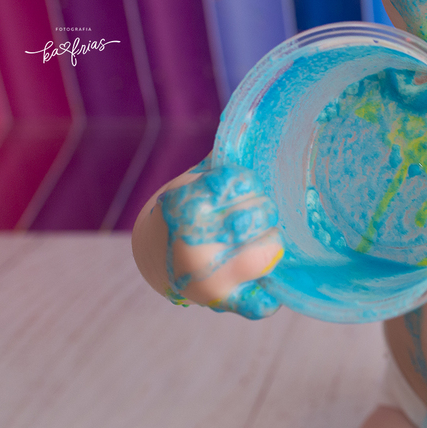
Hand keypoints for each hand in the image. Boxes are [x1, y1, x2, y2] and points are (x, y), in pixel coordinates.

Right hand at [158, 162, 283, 318]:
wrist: (155, 254)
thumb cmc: (188, 208)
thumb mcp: (195, 178)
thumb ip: (223, 160)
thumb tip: (250, 124)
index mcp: (187, 205)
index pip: (242, 181)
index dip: (248, 182)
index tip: (243, 186)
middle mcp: (195, 242)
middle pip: (261, 214)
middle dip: (263, 209)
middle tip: (254, 213)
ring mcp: (210, 276)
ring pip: (271, 252)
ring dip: (271, 241)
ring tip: (256, 239)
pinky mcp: (223, 303)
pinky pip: (262, 303)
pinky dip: (270, 294)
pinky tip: (262, 276)